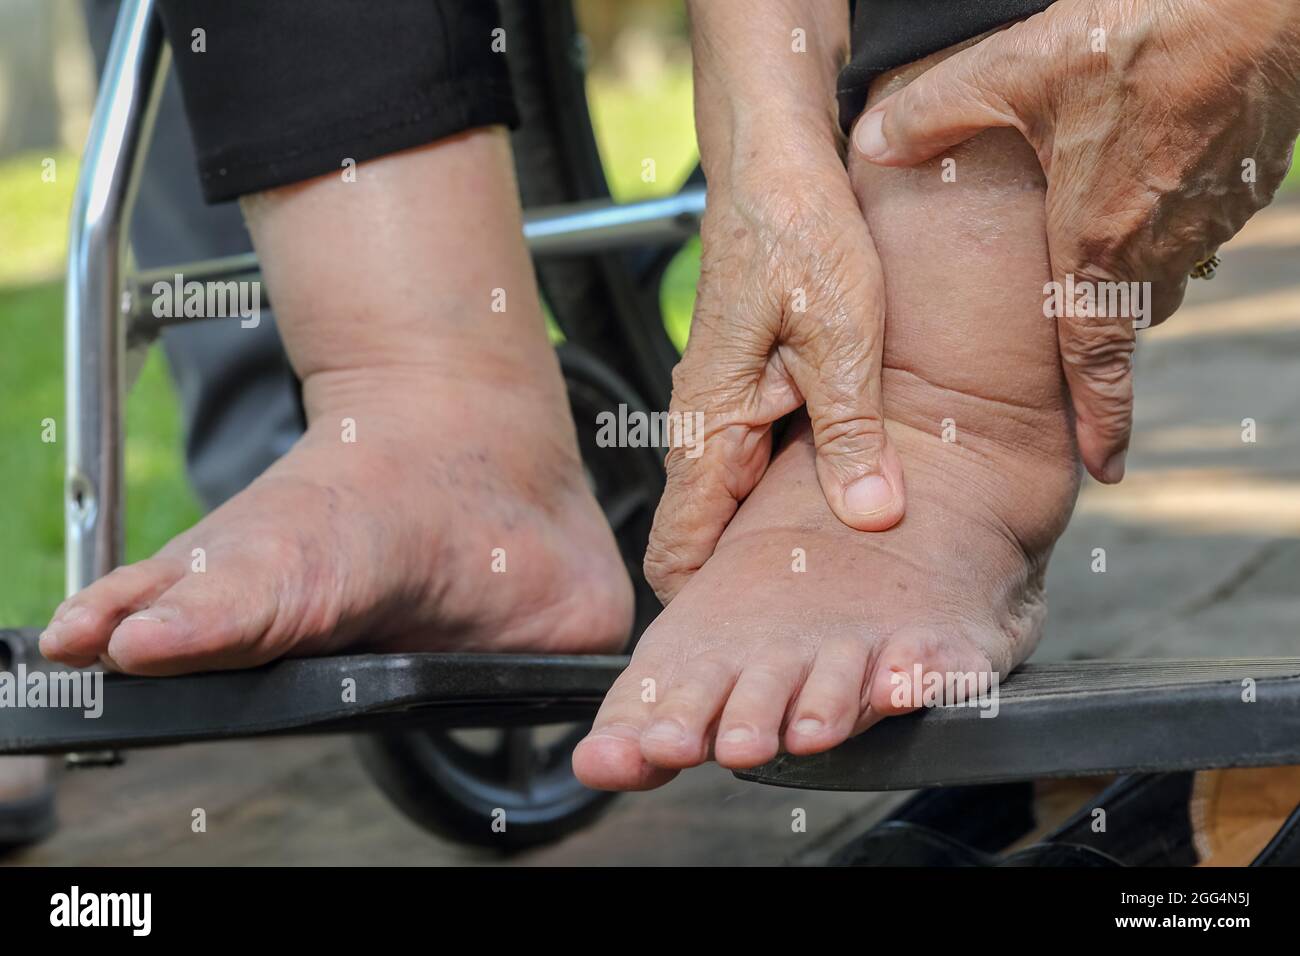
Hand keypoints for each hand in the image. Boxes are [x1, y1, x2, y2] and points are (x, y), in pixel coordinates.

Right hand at [644, 158, 904, 603]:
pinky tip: (841, 503)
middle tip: (808, 629)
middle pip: (702, 539)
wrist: (776, 168)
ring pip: (732, 505)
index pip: (675, 548)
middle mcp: (702, 428)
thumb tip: (872, 515)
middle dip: (744, 587)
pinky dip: (785, 497)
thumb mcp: (844, 337)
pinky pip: (753, 466)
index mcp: (710, 427)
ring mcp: (721, 410)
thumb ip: (853, 434)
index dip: (700, 607)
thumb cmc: (798, 236)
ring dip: (769, 544)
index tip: (746, 646)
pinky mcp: (745, 391)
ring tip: (830, 584)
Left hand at [853, 0, 1299, 481]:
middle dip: (1099, 330)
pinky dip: (1168, 220)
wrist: (1254, 0)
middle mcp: (1158, 243)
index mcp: (1097, 241)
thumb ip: (934, 114)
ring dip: (1132, 272)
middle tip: (1074, 337)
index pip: (1097, 359)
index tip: (1103, 467)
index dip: (1101, 420)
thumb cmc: (1135, 36)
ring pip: (1164, 271)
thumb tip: (872, 139)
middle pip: (1126, 314)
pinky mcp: (1245, 180)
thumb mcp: (1013, 72)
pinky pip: (1198, 225)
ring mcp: (1210, 214)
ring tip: (1102, 248)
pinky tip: (1147, 177)